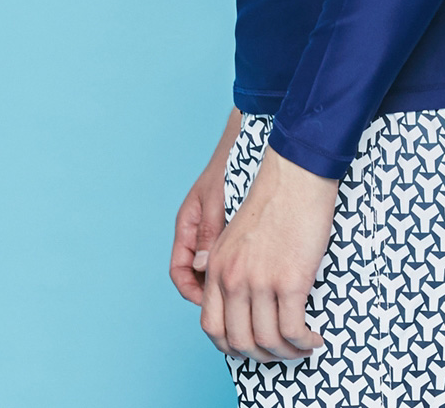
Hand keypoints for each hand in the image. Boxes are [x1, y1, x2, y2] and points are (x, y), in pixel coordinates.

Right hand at [170, 109, 241, 304]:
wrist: (250, 137)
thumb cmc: (230, 163)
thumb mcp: (217, 199)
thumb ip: (209, 232)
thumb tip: (200, 267)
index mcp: (188, 226)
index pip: (180, 271)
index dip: (191, 292)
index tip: (212, 304)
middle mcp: (199, 232)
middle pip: (198, 276)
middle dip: (214, 296)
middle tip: (238, 307)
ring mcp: (216, 229)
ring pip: (217, 269)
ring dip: (230, 285)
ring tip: (253, 296)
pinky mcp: (234, 227)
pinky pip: (233, 256)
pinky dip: (243, 269)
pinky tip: (264, 274)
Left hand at [200, 144, 338, 363]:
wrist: (296, 175)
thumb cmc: (273, 200)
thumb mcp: (234, 234)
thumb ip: (225, 265)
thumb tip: (223, 289)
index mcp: (216, 266)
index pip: (211, 326)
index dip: (230, 345)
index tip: (250, 345)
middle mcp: (233, 278)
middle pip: (238, 341)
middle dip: (260, 356)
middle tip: (279, 352)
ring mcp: (261, 282)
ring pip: (267, 341)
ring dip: (286, 354)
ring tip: (302, 346)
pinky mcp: (290, 281)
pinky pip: (292, 330)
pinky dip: (304, 342)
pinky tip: (313, 338)